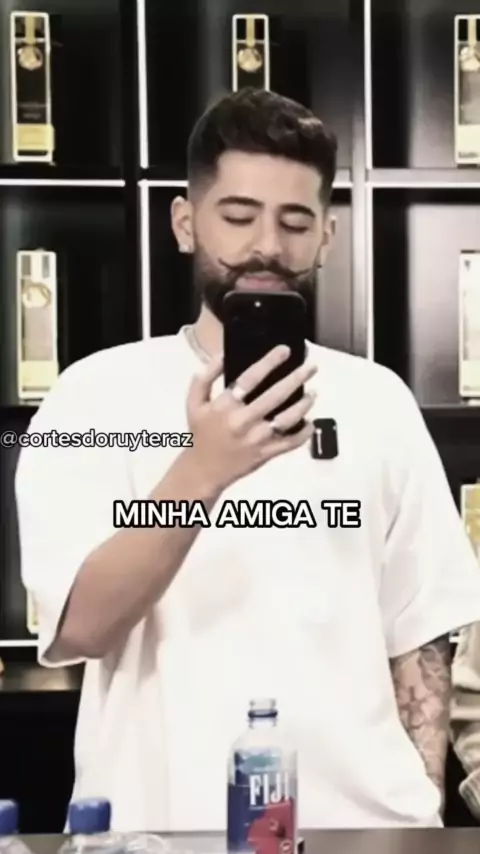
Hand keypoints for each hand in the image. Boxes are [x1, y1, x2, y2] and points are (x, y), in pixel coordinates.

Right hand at [185, 345, 316, 491]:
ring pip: (287, 419)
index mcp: (225, 406)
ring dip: (303, 404)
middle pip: (275, 396)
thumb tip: (222, 355)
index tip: (285, 350)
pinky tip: (310, 421)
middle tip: (311, 366)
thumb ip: (205, 377)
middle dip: (296, 378)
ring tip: (313, 393)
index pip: (249, 379)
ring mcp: (257, 440)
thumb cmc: (200, 432)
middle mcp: (243, 421)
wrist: (203, 470)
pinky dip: (304, 432)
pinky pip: (290, 443)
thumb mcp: (194, 403)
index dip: (269, 362)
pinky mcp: (266, 454)